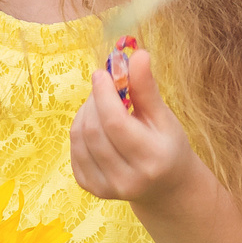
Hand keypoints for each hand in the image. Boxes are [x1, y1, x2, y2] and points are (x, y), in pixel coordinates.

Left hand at [70, 38, 201, 207]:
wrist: (166, 186)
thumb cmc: (167, 145)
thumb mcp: (163, 117)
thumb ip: (146, 88)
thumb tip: (137, 54)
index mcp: (151, 159)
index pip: (115, 123)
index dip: (103, 93)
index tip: (101, 73)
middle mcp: (127, 179)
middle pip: (94, 130)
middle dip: (94, 101)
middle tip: (102, 86)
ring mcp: (106, 188)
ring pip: (79, 138)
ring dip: (85, 112)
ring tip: (100, 104)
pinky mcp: (90, 188)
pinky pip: (74, 150)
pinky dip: (80, 129)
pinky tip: (95, 123)